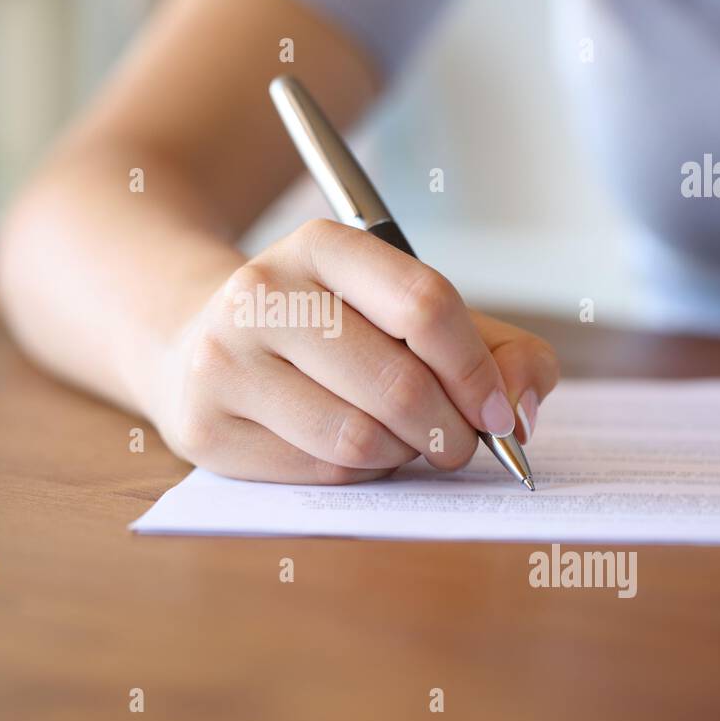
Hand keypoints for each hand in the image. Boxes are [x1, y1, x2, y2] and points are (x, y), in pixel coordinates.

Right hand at [150, 218, 560, 482]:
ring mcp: (223, 360)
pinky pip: (316, 472)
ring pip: (357, 438)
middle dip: (449, 430)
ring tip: (398, 441)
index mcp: (322, 245)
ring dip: (401, 455)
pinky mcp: (203, 426)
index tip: (500, 414)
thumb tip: (519, 411)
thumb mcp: (411, 314)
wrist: (200, 343)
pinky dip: (355, 474)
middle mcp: (263, 293)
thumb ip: (496, 348)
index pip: (424, 305)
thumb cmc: (331, 332)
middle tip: (458, 445)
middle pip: (397, 383)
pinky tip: (349, 451)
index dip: (477, 371)